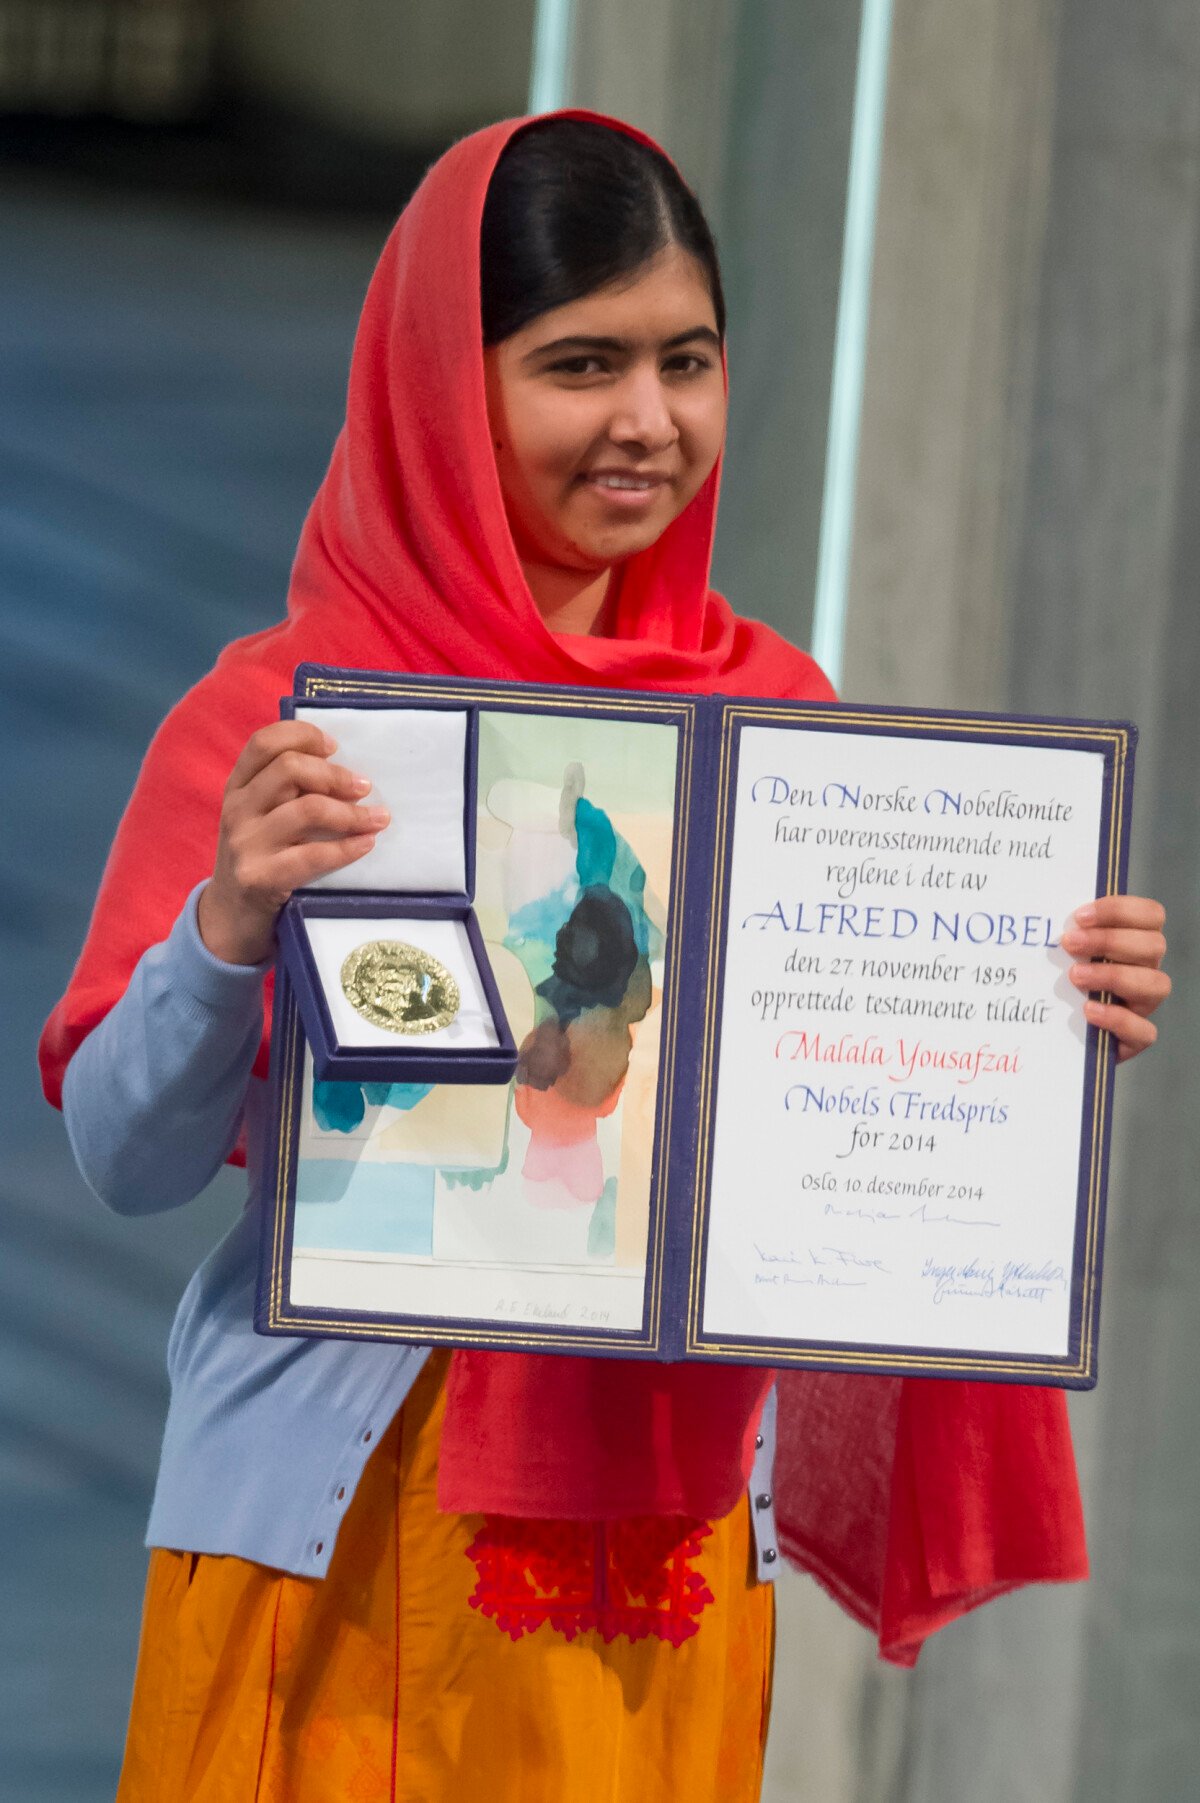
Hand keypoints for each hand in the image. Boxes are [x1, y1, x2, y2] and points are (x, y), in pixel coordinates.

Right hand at [198, 721, 387, 965]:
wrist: (230, 919)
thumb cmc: (261, 858)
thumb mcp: (261, 817)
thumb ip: (287, 791)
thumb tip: (347, 769)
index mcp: (238, 786)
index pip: (264, 743)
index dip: (303, 736)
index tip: (335, 747)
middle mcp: (237, 809)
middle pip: (289, 769)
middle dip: (335, 775)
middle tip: (365, 787)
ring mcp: (245, 843)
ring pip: (307, 809)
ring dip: (352, 813)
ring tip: (378, 818)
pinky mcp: (259, 877)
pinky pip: (313, 855)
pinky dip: (347, 847)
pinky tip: (366, 844)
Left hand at [1060, 895, 1169, 1062]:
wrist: (1054, 1032)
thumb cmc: (1059, 980)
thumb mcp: (1063, 951)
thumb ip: (1067, 930)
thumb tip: (1046, 911)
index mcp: (1135, 941)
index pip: (1151, 915)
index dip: (1120, 910)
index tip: (1080, 916)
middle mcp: (1147, 970)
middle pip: (1153, 946)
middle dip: (1109, 940)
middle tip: (1070, 943)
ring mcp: (1144, 1005)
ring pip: (1156, 985)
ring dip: (1114, 976)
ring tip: (1075, 976)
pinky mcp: (1136, 1038)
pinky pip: (1144, 1030)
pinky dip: (1117, 1019)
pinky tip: (1089, 1010)